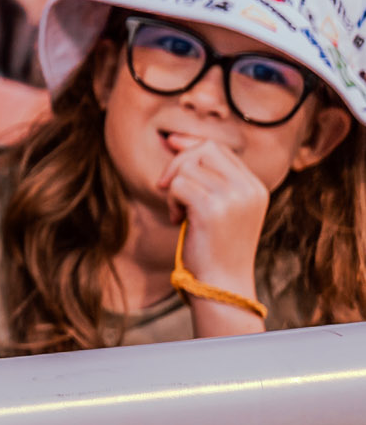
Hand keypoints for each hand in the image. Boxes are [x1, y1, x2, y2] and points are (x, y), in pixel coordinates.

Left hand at [158, 133, 269, 308]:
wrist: (223, 285)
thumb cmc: (215, 245)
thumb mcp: (221, 206)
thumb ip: (207, 175)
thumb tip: (176, 139)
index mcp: (255, 187)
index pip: (218, 148)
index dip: (190, 149)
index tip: (172, 162)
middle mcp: (249, 189)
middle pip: (204, 148)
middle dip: (178, 163)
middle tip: (169, 189)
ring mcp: (234, 198)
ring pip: (187, 166)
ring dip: (174, 189)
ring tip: (180, 213)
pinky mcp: (213, 208)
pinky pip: (178, 185)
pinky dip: (171, 201)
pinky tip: (179, 221)